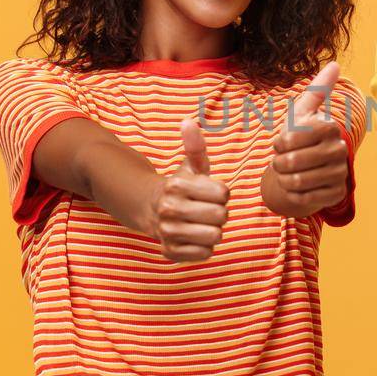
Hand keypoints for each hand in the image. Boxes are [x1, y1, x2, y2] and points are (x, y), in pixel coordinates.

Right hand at [154, 116, 229, 262]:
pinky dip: (205, 247)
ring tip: (202, 223)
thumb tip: (188, 121)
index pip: (224, 194)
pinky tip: (195, 237)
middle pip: (221, 216)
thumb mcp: (191, 165)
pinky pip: (205, 254)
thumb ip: (195, 146)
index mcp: (176, 185)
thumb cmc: (182, 186)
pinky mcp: (170, 252)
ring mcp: (168, 232)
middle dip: (220, 213)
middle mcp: (169, 209)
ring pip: (215, 236)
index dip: (222, 194)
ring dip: (214, 230)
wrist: (152, 209)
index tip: (210, 193)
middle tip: (207, 209)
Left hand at [261, 61, 351, 218]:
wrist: (303, 170)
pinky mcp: (336, 195)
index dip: (279, 143)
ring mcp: (340, 174)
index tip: (281, 143)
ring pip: (297, 181)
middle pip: (292, 161)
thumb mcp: (301, 113)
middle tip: (281, 162)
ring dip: (283, 179)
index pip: (291, 138)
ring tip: (286, 174)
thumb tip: (336, 64)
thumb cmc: (298, 139)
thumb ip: (317, 90)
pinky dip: (292, 194)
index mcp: (330, 127)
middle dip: (278, 164)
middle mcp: (340, 150)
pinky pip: (303, 198)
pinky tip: (296, 188)